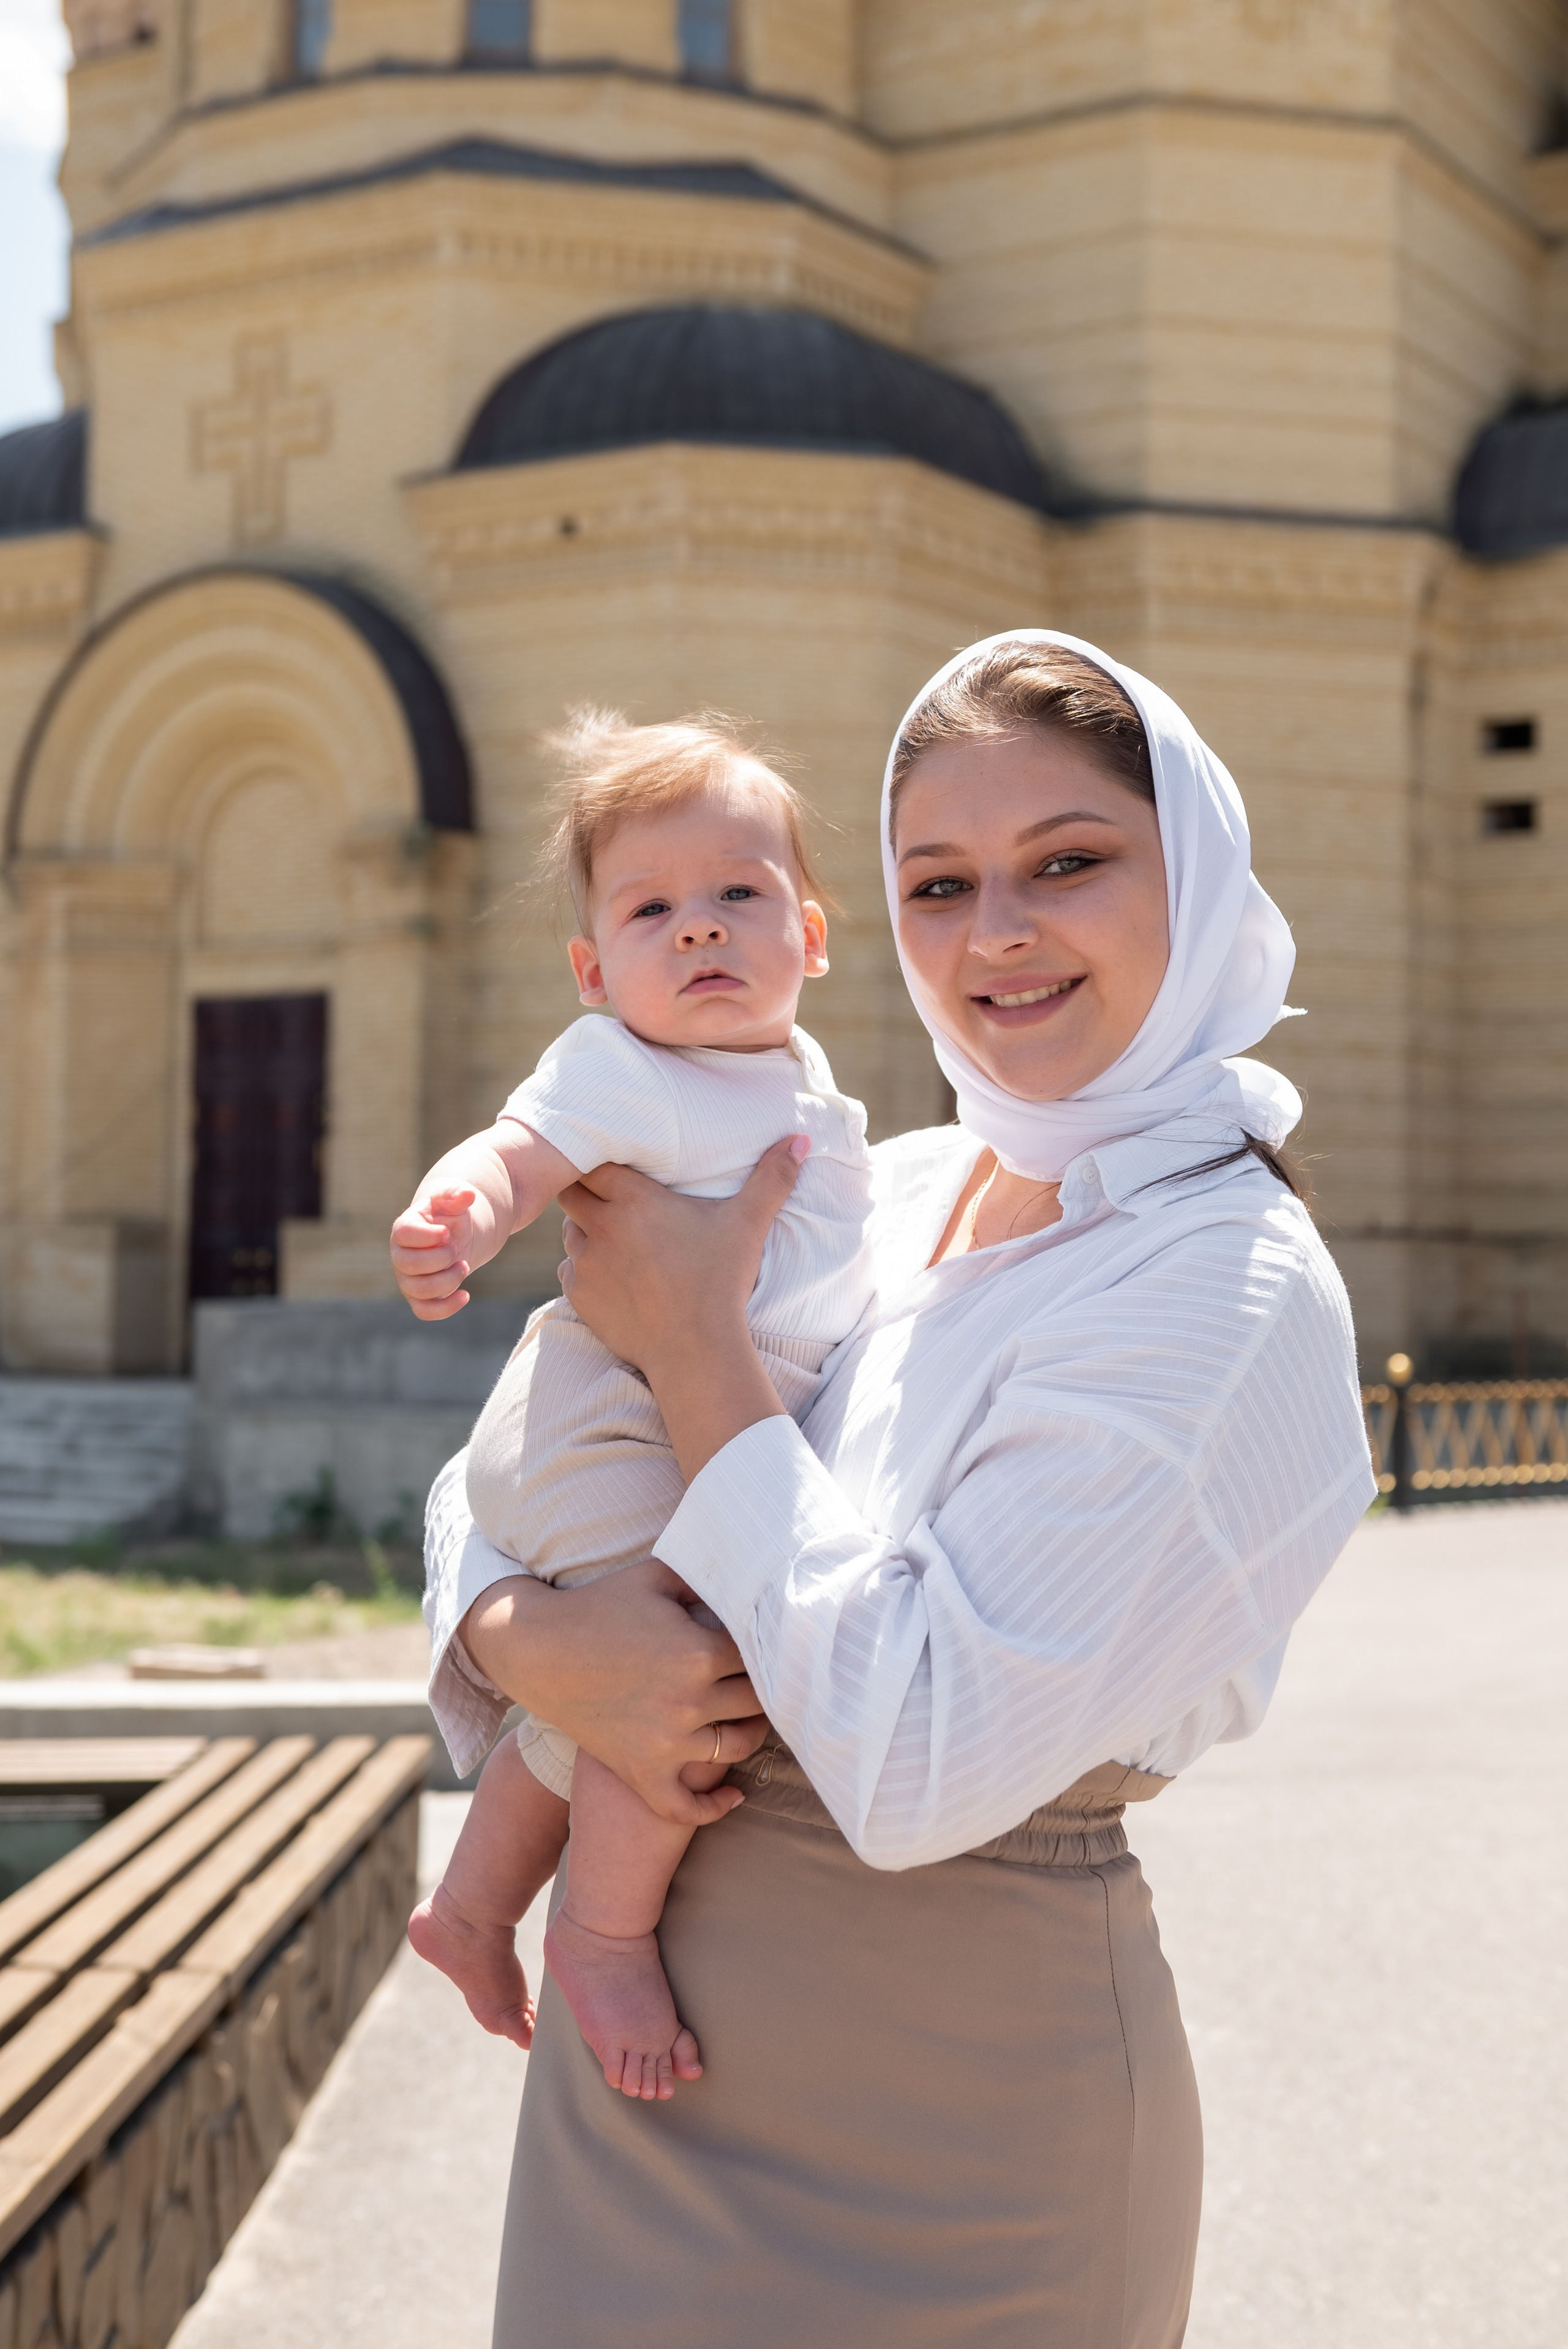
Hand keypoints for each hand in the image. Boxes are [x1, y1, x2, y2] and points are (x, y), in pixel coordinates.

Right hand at [391, 1187, 490, 1320]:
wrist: (453, 1235)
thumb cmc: (449, 1215)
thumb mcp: (453, 1199)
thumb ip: (457, 1194)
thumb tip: (468, 1194)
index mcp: (404, 1228)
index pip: (403, 1234)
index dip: (426, 1236)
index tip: (447, 1232)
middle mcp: (400, 1256)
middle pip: (408, 1265)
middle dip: (439, 1259)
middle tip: (456, 1249)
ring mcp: (408, 1279)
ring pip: (419, 1290)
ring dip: (447, 1281)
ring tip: (464, 1265)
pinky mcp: (420, 1297)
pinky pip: (424, 1311)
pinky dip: (445, 1308)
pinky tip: (465, 1295)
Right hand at [462, 1560, 769, 1826]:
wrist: (538, 1650)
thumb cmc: (599, 1606)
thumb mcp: (655, 1576)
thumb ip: (705, 1575)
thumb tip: (747, 1576)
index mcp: (698, 1652)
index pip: (761, 1657)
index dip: (769, 1649)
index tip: (771, 1646)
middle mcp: (688, 1701)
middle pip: (757, 1702)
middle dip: (768, 1689)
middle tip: (771, 1681)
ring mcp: (665, 1744)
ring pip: (736, 1748)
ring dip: (753, 1735)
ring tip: (753, 1720)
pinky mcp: (640, 1772)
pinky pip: (686, 1807)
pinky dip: (714, 1807)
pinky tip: (735, 1795)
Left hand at [558, 1137, 807, 1377]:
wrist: (696, 1350)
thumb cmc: (721, 1281)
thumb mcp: (747, 1224)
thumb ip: (772, 1178)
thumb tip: (801, 1140)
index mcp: (634, 1200)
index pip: (593, 1162)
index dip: (600, 1162)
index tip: (615, 1168)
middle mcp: (602, 1226)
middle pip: (571, 1192)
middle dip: (586, 1192)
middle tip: (610, 1199)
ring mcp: (587, 1263)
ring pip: (570, 1232)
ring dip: (585, 1230)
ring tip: (613, 1237)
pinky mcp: (579, 1296)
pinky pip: (569, 1271)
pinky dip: (584, 1269)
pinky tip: (611, 1274)